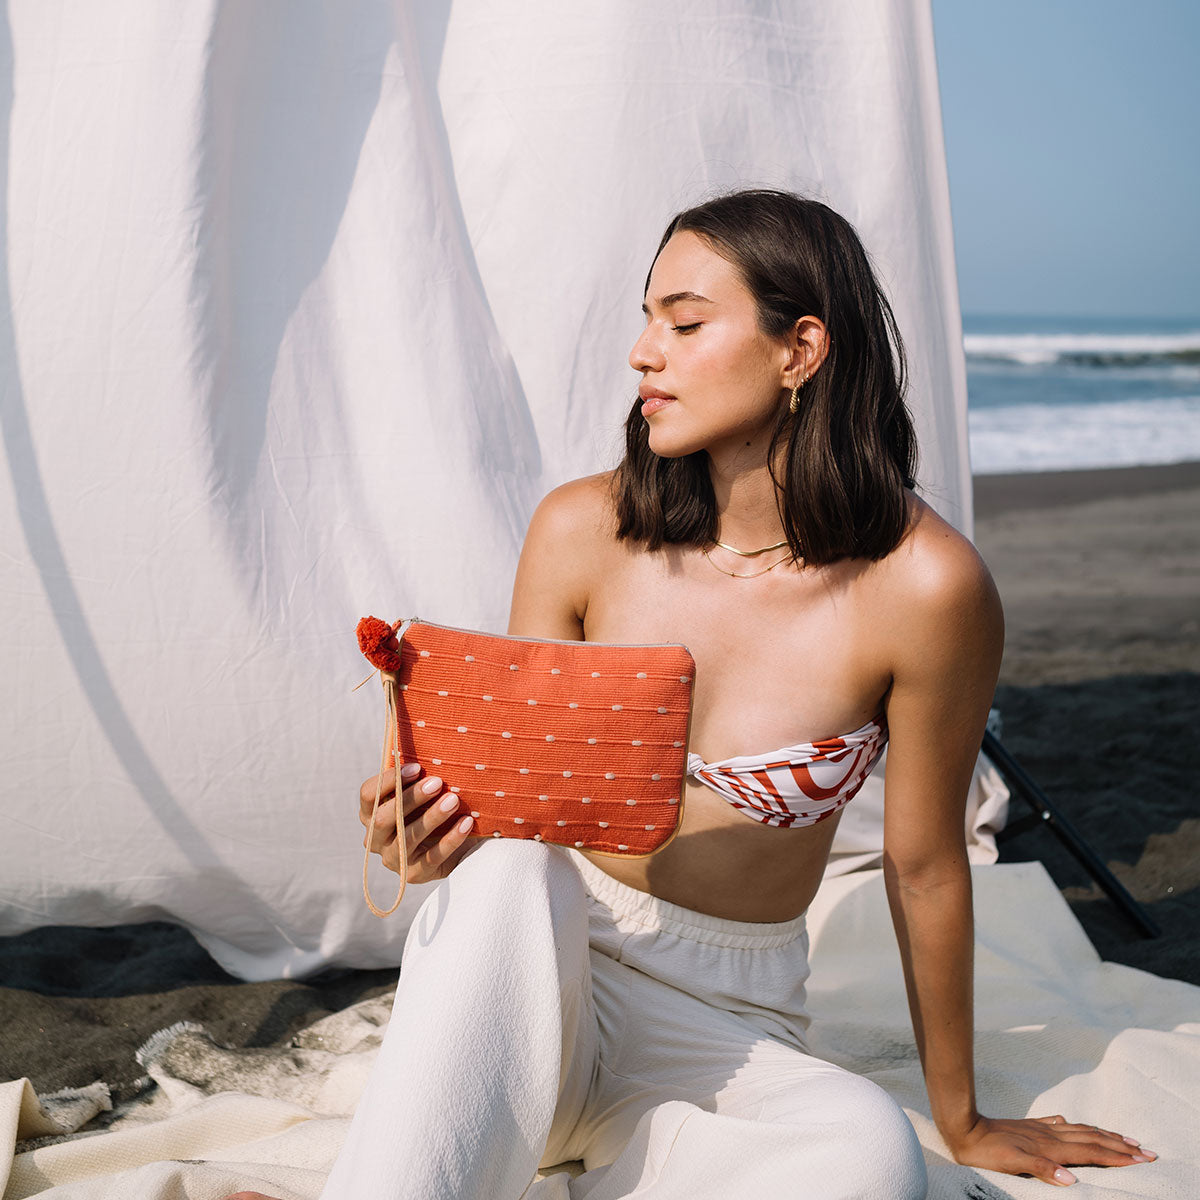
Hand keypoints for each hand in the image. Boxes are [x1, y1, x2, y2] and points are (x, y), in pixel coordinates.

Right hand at [360, 763, 474, 883]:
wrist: (453, 846)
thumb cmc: (431, 809)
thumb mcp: (419, 794)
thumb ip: (415, 777)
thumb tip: (426, 738)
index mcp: (370, 813)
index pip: (368, 794)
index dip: (389, 780)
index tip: (417, 767)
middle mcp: (375, 838)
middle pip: (383, 818)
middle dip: (411, 798)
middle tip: (438, 782)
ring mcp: (392, 858)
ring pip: (407, 837)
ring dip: (432, 817)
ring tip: (454, 800)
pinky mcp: (414, 874)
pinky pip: (432, 856)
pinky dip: (451, 838)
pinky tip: (467, 822)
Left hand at [946, 1113, 1155, 1185]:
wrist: (965, 1129)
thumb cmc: (989, 1152)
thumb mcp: (1014, 1164)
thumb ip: (1043, 1170)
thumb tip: (1072, 1180)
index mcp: (1051, 1147)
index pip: (1092, 1152)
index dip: (1118, 1156)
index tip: (1142, 1158)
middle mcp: (1050, 1136)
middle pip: (1093, 1139)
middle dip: (1120, 1145)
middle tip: (1146, 1150)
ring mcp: (1041, 1129)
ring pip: (1080, 1131)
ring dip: (1103, 1135)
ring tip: (1122, 1137)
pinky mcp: (1030, 1126)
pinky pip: (1060, 1126)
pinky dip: (1075, 1127)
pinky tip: (1074, 1125)